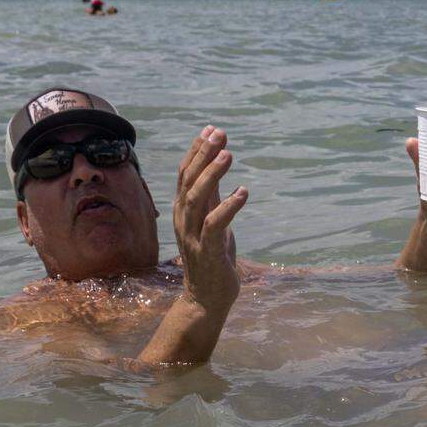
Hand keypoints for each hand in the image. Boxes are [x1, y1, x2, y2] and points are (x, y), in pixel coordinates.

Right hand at [173, 125, 248, 314]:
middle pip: (188, 181)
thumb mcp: (211, 220)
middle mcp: (183, 220)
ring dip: (212, 176)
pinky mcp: (207, 251)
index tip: (211, 130)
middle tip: (219, 134)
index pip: (185, 174)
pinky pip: (215, 225)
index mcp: (183, 210)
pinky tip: (243, 192)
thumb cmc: (211, 256)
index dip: (197, 151)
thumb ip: (213, 195)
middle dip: (203, 155)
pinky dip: (228, 207)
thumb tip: (217, 164)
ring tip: (228, 155)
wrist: (207, 297)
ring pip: (197, 199)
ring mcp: (192, 236)